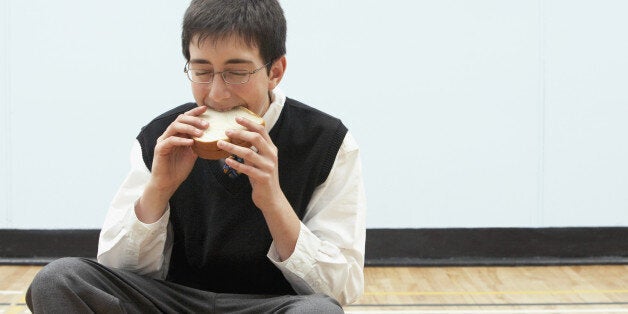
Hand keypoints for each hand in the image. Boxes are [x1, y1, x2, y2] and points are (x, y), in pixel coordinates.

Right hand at [150, 105, 207, 195]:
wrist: (168, 183)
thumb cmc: (179, 169)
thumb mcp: (192, 154)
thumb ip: (198, 144)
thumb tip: (211, 137)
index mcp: (176, 134)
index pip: (185, 119)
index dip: (194, 112)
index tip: (206, 109)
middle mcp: (168, 135)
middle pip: (180, 119)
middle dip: (194, 120)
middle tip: (206, 125)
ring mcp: (163, 141)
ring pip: (174, 127)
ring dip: (189, 128)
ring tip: (200, 133)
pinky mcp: (159, 149)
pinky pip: (170, 141)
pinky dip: (181, 140)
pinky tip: (191, 142)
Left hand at [217, 116, 300, 258]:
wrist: (271, 198)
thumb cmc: (262, 177)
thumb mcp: (260, 161)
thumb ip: (254, 149)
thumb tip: (238, 136)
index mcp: (271, 149)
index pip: (261, 130)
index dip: (249, 123)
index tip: (236, 117)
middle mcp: (272, 156)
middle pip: (256, 138)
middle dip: (240, 133)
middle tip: (226, 130)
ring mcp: (268, 167)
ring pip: (249, 153)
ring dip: (233, 147)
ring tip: (220, 143)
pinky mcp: (263, 178)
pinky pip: (247, 169)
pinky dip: (236, 163)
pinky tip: (226, 160)